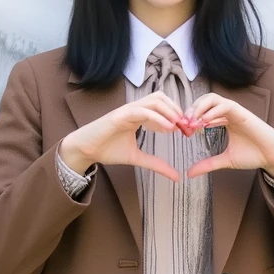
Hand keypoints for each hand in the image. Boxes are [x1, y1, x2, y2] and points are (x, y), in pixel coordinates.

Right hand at [59, 92, 186, 180]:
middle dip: (176, 109)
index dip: (177, 115)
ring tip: (179, 125)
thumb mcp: (137, 158)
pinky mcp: (120, 114)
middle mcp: (134, 108)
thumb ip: (156, 164)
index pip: (162, 106)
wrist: (85, 150)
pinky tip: (168, 127)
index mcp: (138, 115)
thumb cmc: (107, 150)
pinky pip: (143, 111)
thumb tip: (176, 176)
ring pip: (154, 100)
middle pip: (161, 97)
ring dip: (170, 110)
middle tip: (186, 126)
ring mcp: (127, 109)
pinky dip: (157, 117)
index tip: (187, 129)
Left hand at [181, 94, 273, 180]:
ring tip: (192, 120)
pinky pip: (225, 105)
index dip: (191, 116)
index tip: (183, 129)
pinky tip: (205, 122)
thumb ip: (208, 164)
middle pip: (205, 100)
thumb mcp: (225, 160)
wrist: (272, 157)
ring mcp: (236, 111)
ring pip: (214, 98)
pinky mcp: (243, 113)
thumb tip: (189, 173)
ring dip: (200, 107)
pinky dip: (213, 111)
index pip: (203, 110)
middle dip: (192, 108)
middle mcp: (229, 113)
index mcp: (224, 120)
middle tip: (184, 122)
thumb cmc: (253, 155)